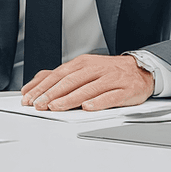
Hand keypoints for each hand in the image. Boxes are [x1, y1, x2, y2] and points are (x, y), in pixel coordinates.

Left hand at [20, 54, 153, 111]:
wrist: (141, 70)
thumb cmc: (108, 72)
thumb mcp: (82, 69)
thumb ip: (58, 77)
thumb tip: (32, 86)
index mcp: (82, 63)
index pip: (58, 75)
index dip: (42, 87)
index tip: (30, 98)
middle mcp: (95, 69)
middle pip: (69, 81)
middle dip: (51, 94)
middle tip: (39, 105)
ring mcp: (111, 78)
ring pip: (87, 89)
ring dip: (69, 99)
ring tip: (56, 107)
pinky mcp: (125, 89)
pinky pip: (110, 96)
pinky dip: (98, 102)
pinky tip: (88, 108)